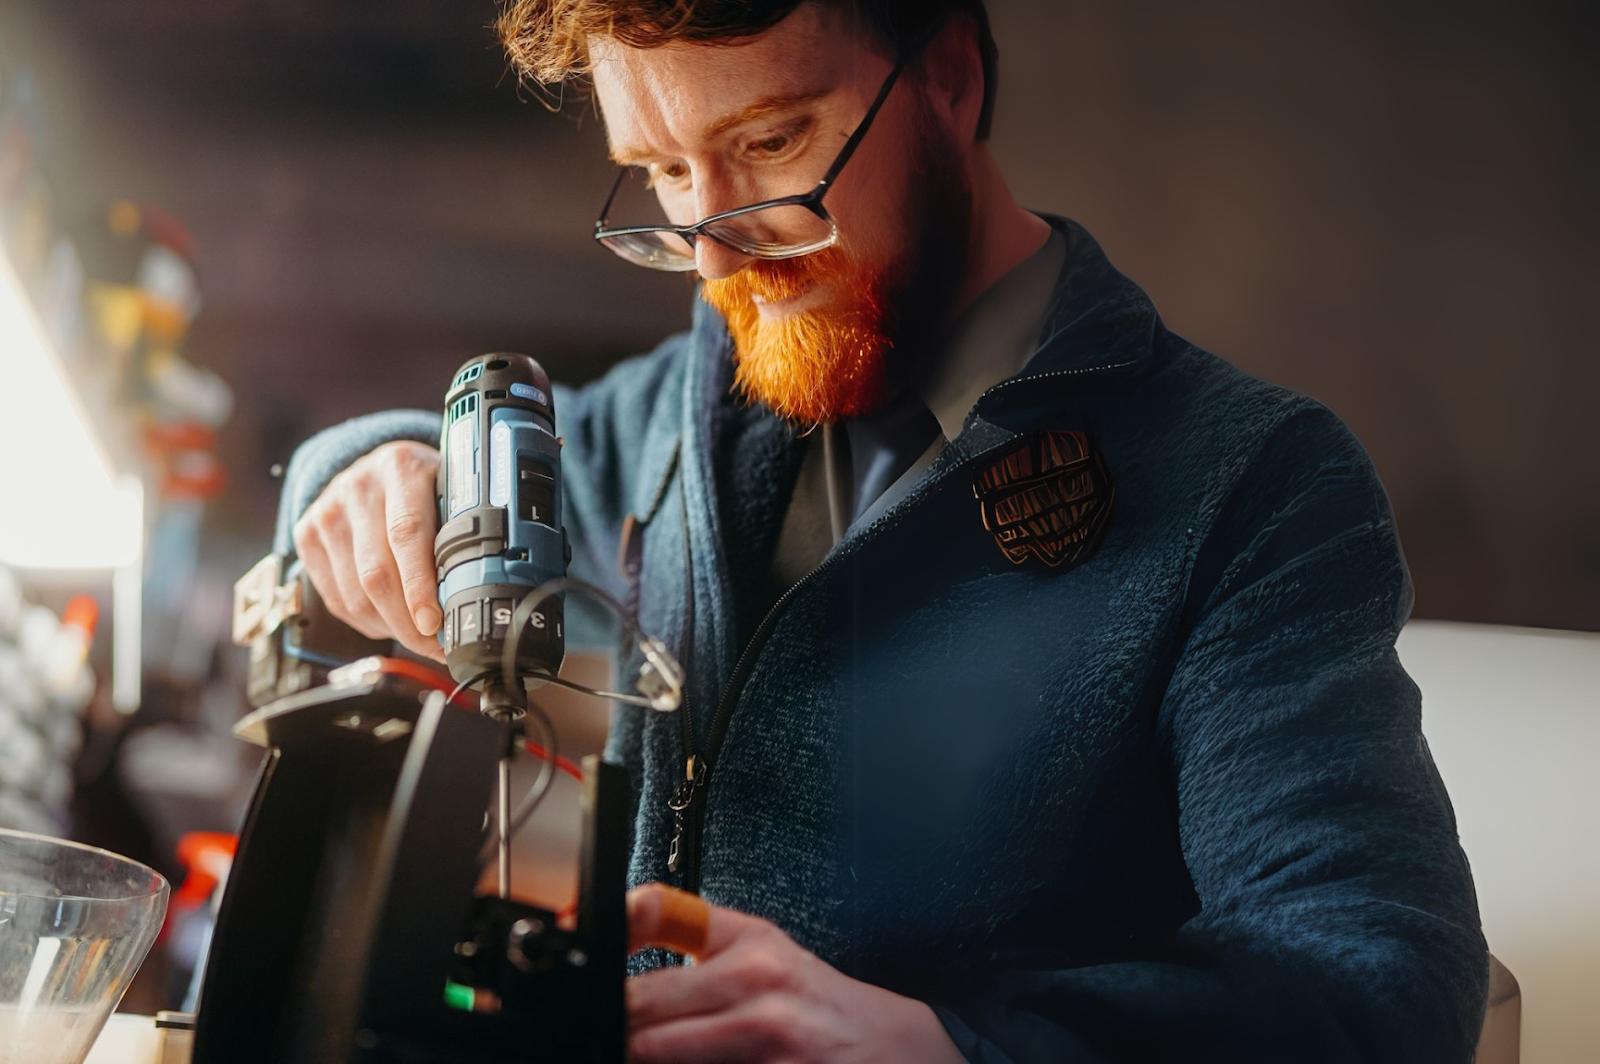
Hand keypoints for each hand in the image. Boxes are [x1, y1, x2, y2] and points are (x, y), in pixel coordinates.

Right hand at [292, 440, 445, 662]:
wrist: (378, 467)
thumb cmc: (426, 486)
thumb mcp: (451, 492)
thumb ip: (459, 532)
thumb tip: (468, 597)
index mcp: (401, 466)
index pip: (407, 533)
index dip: (419, 586)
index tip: (434, 623)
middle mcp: (358, 485)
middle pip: (377, 573)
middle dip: (409, 623)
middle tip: (436, 647)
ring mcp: (327, 510)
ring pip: (355, 594)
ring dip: (390, 627)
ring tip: (418, 635)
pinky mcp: (307, 535)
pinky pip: (336, 599)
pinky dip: (366, 622)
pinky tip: (389, 620)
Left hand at [625, 884, 964, 1063]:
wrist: (899, 1049)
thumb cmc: (815, 1002)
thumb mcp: (760, 950)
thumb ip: (690, 935)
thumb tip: (617, 930)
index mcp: (749, 941)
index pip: (651, 918)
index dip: (604, 942)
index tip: (579, 968)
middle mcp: (759, 984)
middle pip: (639, 1011)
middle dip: (612, 1030)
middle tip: (592, 1036)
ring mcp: (769, 1043)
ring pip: (656, 1056)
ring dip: (636, 1059)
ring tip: (627, 1053)